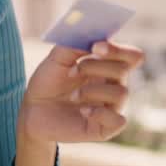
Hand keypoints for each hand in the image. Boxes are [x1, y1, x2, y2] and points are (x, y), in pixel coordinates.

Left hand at [20, 40, 144, 142]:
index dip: (119, 49)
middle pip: (123, 70)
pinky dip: (100, 113)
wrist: (33, 110)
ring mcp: (111, 107)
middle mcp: (114, 85)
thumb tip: (92, 37)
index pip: (131, 56)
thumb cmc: (48, 82)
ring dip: (93, 90)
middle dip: (95, 66)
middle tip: (72, 71)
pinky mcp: (105, 128)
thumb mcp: (56, 59)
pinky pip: (118, 120)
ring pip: (121, 93)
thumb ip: (73, 45)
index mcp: (107, 66)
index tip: (96, 46)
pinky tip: (82, 111)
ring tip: (72, 96)